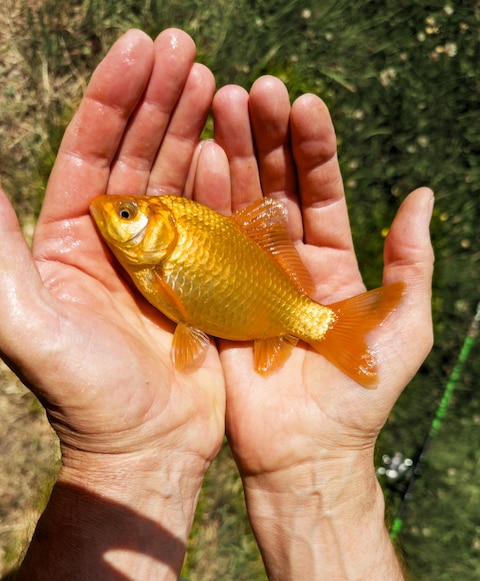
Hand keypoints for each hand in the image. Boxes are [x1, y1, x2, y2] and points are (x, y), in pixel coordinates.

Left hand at [0, 29, 225, 482]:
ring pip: (177, 177)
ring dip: (193, 127)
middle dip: (159, 98)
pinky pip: (213, 219)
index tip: (139, 48)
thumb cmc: (80, 394)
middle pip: (137, 153)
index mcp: (70, 240)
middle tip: (185, 49)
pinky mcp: (202, 278)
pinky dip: (223, 181)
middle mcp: (116, 240)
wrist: (143, 447)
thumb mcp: (24, 320)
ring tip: (214, 81)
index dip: (112, 97)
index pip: (89, 150)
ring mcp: (164, 257)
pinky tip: (232, 144)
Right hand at [213, 77, 433, 482]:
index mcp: (328, 260)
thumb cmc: (360, 393)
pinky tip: (200, 160)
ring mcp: (243, 275)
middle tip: (252, 90)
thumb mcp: (403, 323)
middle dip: (264, 136)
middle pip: (272, 185)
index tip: (303, 104)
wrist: (306, 449)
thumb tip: (421, 195)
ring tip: (221, 106)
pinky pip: (206, 244)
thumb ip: (411, 261)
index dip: (312, 147)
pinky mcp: (212, 296)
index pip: (318, 189)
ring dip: (231, 155)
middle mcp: (282, 259)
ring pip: (235, 205)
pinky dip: (202, 203)